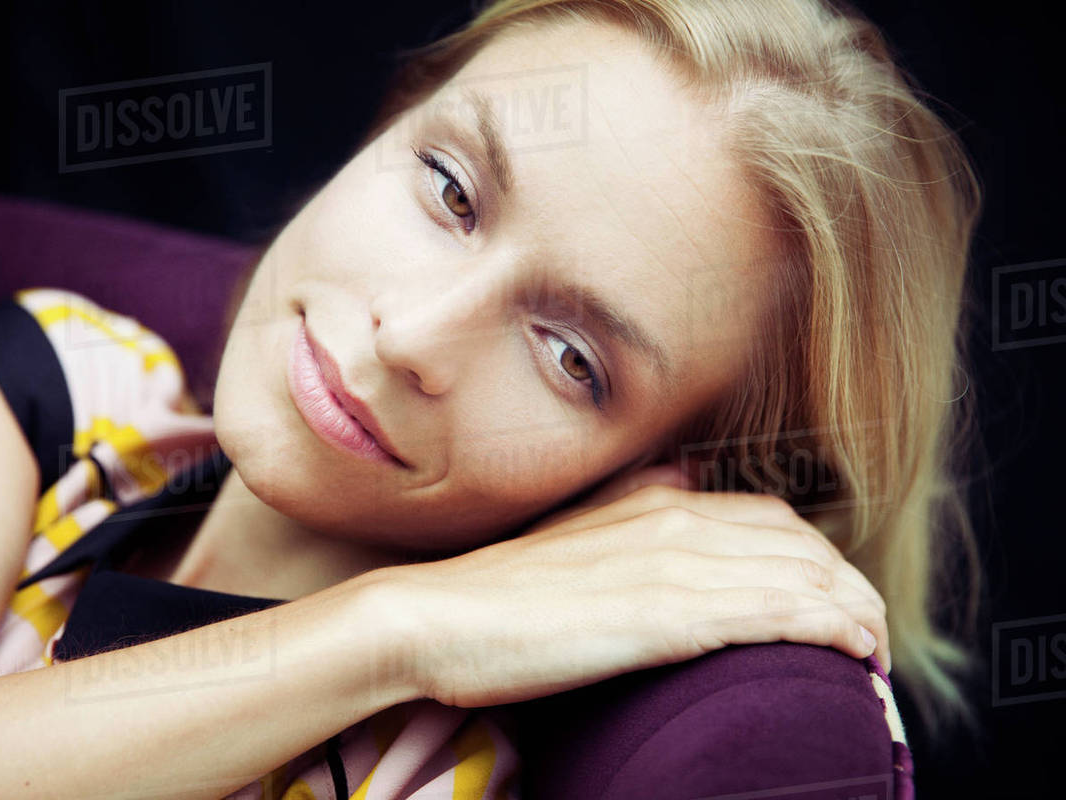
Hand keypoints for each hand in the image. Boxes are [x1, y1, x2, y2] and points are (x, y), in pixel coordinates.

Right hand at [378, 464, 889, 708]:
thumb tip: (679, 481)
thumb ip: (628, 507)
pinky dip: (832, 630)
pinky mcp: (670, 617)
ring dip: (856, 612)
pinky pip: (780, 614)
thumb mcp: (571, 535)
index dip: (814, 558)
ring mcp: (675, 566)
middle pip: (802, 545)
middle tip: (867, 633)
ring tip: (874, 652)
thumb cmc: (496, 592)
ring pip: (804, 576)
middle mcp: (675, 520)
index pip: (769, 518)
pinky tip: (856, 653)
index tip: (829, 600)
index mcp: (653, 501)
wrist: (439, 618)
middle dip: (850, 587)